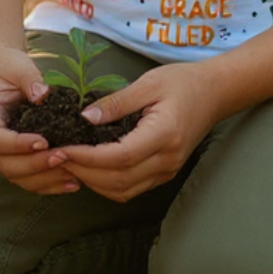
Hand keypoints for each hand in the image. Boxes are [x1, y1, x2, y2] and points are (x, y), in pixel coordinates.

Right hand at [0, 45, 81, 195]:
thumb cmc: (6, 68)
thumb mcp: (16, 65)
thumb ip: (29, 79)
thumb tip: (43, 94)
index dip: (18, 145)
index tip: (43, 140)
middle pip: (7, 165)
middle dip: (36, 165)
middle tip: (64, 156)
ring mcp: (1, 155)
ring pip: (19, 177)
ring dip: (46, 179)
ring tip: (73, 174)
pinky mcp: (16, 160)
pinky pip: (29, 180)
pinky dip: (49, 184)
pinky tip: (72, 183)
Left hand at [57, 62, 221, 203]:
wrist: (215, 93)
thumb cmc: (182, 82)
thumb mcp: (149, 83)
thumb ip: (117, 102)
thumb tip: (84, 117)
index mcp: (164, 135)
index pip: (120, 157)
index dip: (88, 158)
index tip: (63, 149)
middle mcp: (166, 160)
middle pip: (119, 181)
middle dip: (84, 173)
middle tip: (57, 157)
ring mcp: (167, 170)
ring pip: (123, 191)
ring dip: (93, 182)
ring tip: (69, 164)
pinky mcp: (164, 173)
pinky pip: (131, 188)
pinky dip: (107, 183)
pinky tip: (90, 168)